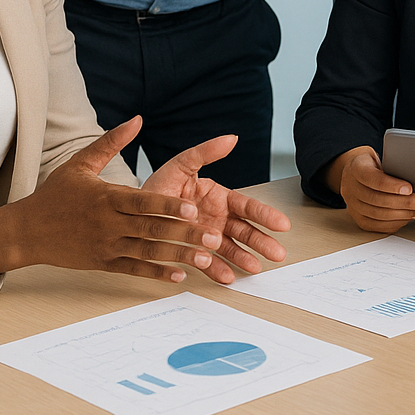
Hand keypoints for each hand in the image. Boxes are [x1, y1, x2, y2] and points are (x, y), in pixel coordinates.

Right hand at [0, 117, 222, 283]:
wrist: (25, 231)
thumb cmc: (55, 194)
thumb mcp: (80, 163)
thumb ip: (111, 143)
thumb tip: (137, 119)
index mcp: (106, 197)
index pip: (142, 202)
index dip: (168, 206)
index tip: (193, 208)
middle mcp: (108, 224)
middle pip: (152, 229)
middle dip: (185, 234)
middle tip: (215, 237)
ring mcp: (106, 246)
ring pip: (147, 252)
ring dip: (177, 255)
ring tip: (205, 258)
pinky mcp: (103, 263)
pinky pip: (134, 269)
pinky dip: (156, 273)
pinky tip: (179, 275)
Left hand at [142, 133, 290, 284]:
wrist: (132, 211)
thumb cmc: (159, 186)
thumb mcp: (181, 165)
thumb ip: (205, 153)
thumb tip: (231, 138)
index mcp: (218, 197)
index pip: (246, 206)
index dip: (265, 215)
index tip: (282, 224)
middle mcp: (216, 217)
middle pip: (244, 230)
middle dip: (262, 241)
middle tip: (278, 254)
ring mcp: (205, 236)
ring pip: (231, 248)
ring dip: (244, 258)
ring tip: (256, 269)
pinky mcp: (192, 251)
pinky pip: (207, 262)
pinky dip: (216, 269)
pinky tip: (227, 277)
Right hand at [328, 146, 414, 232]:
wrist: (356, 174)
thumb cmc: (373, 165)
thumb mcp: (380, 157)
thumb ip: (393, 165)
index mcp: (355, 169)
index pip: (372, 178)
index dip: (391, 185)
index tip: (410, 188)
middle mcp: (350, 188)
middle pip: (377, 199)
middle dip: (404, 202)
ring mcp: (352, 206)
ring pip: (377, 215)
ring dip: (402, 214)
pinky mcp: (358, 219)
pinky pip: (377, 226)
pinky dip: (395, 223)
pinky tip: (408, 217)